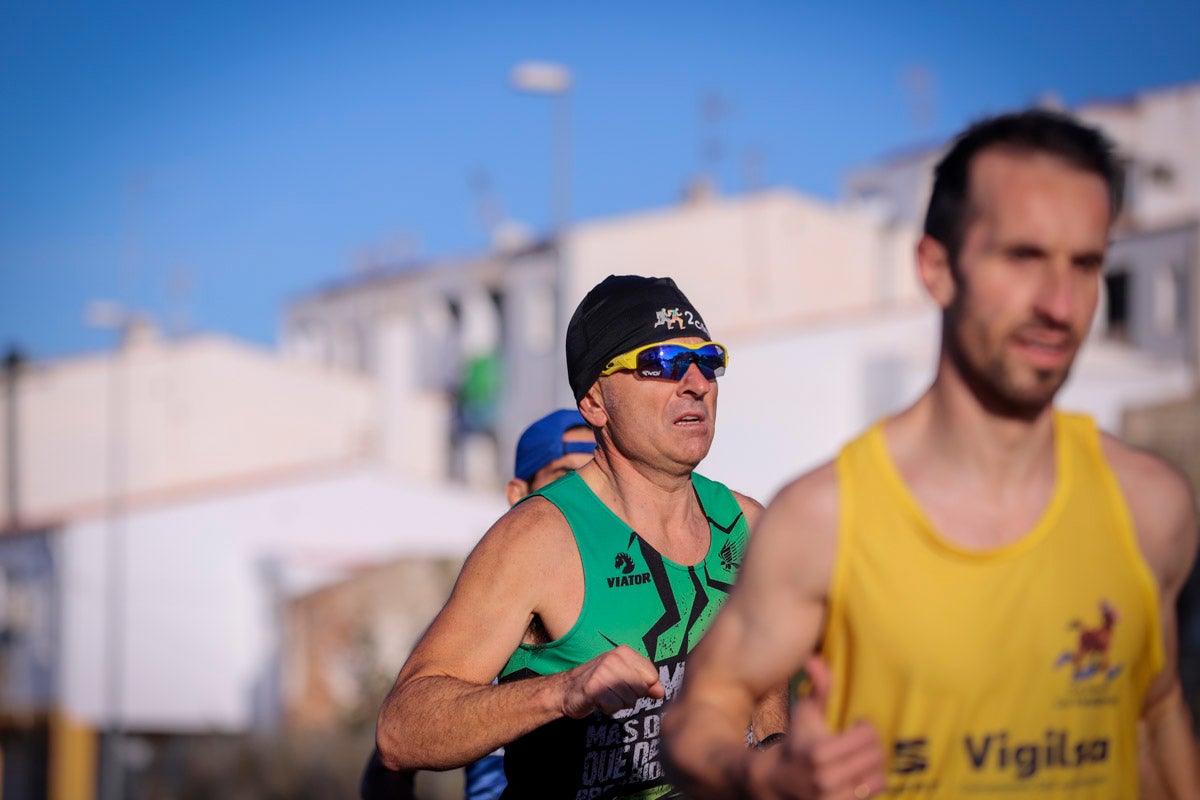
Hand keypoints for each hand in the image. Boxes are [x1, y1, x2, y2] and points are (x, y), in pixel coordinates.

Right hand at [560, 644, 664, 717]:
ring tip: (606, 695)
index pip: (652, 676)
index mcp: (625, 652)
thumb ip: (646, 683)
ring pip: (629, 700)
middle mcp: (614, 658)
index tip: (627, 684)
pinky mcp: (594, 688)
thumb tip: (661, 692)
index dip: (643, 686)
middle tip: (614, 691)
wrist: (567, 690)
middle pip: (641, 689)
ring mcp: (603, 672)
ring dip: (619, 704)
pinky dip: (609, 709)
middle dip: (631, 697)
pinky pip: (615, 707)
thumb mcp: (625, 678)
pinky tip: (599, 701)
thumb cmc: (600, 683)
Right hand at [751, 656, 886, 798]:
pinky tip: (857, 777)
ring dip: (873, 767)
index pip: (868, 737)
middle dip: (871, 746)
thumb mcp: (804, 714)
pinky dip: (868, 785)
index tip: (857, 725)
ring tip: (861, 760)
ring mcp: (833, 799)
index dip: (866, 728)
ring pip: (878, 779)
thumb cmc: (794, 743)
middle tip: (862, 743)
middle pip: (876, 757)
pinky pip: (872, 796)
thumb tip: (814, 658)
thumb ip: (816, 687)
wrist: (774, 783)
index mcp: (819, 752)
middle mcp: (827, 779)